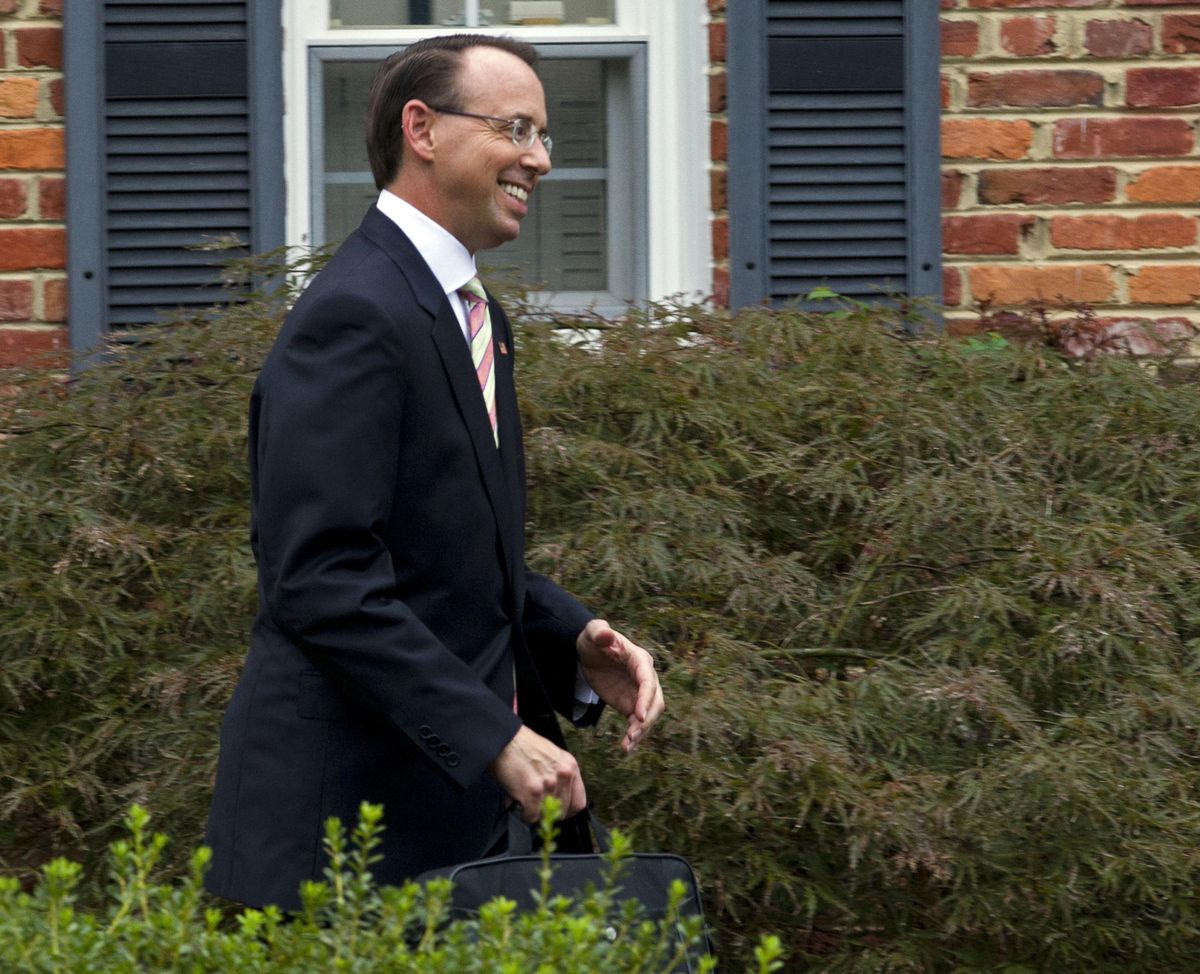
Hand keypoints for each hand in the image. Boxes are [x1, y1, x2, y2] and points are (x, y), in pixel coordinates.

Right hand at [489, 725, 586, 822]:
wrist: (505, 739)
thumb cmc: (524, 747)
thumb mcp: (553, 756)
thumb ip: (560, 776)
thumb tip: (559, 798)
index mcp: (570, 766)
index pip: (579, 803)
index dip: (567, 810)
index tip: (558, 811)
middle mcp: (564, 776)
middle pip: (563, 811)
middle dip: (549, 812)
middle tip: (537, 805)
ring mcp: (549, 784)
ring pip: (547, 815)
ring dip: (535, 812)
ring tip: (526, 800)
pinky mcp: (533, 792)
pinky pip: (532, 816)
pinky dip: (524, 814)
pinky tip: (519, 802)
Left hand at [576, 620, 664, 752]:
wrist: (588, 652)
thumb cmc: (593, 639)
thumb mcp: (592, 632)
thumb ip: (599, 631)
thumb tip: (606, 635)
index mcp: (639, 660)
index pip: (648, 681)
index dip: (645, 699)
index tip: (638, 716)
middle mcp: (644, 677)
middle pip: (655, 701)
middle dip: (646, 719)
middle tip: (632, 735)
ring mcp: (639, 692)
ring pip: (649, 715)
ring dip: (641, 730)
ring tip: (627, 745)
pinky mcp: (630, 703)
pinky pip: (637, 721)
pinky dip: (634, 734)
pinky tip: (625, 746)